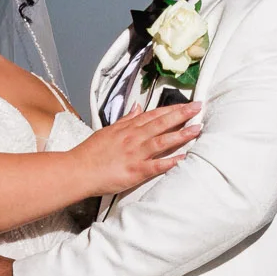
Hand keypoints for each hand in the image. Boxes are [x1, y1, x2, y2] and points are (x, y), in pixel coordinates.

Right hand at [75, 101, 201, 196]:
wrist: (78, 170)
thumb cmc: (90, 152)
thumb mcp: (108, 130)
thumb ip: (125, 119)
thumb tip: (137, 107)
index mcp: (127, 128)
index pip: (154, 115)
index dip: (172, 109)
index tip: (187, 104)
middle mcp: (133, 138)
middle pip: (161, 123)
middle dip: (182, 114)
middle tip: (199, 108)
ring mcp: (135, 154)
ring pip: (162, 141)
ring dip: (181, 134)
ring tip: (197, 129)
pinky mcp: (135, 171)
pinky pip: (156, 166)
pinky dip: (170, 162)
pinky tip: (183, 158)